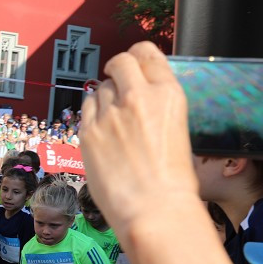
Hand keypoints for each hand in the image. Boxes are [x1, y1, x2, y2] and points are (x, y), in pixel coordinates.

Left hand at [80, 42, 200, 237]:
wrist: (154, 209)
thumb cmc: (173, 181)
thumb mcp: (177, 130)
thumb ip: (157, 108)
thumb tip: (141, 99)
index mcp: (167, 95)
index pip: (146, 54)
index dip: (137, 55)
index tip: (133, 62)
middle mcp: (137, 97)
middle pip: (119, 62)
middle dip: (117, 68)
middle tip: (116, 78)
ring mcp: (109, 114)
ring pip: (98, 88)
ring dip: (104, 96)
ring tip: (112, 118)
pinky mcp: (87, 131)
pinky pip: (85, 109)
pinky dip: (91, 113)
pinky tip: (100, 128)